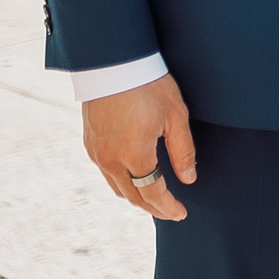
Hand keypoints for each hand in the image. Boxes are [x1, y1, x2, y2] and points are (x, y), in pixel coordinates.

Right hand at [82, 74, 194, 220]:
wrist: (113, 64)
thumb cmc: (149, 86)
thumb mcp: (176, 116)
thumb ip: (183, 151)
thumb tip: (189, 178)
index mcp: (134, 155)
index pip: (152, 194)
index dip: (168, 207)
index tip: (181, 214)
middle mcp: (110, 160)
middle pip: (132, 196)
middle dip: (153, 207)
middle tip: (171, 211)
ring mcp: (96, 153)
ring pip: (117, 187)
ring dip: (136, 196)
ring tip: (156, 198)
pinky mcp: (89, 144)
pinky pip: (106, 173)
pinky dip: (123, 182)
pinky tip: (135, 178)